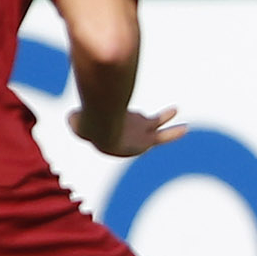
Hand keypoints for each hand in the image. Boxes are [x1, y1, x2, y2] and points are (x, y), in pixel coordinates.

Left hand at [70, 104, 185, 158]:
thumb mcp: (75, 120)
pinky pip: (164, 134)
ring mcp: (138, 139)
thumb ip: (74, 118)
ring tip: (179, 120)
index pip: (111, 127)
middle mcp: (125, 142)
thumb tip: (71, 117)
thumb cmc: (87, 123)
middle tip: (141, 119)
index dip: (108, 117)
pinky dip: (174, 132)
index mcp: (108, 140)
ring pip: (155, 129)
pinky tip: (185, 129)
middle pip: (133, 129)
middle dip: (135, 122)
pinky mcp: (148, 137)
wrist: (100, 126)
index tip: (111, 113)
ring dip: (166, 124)